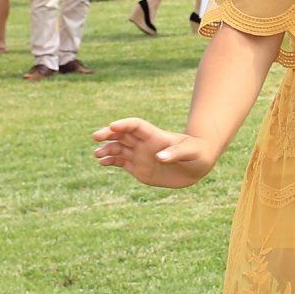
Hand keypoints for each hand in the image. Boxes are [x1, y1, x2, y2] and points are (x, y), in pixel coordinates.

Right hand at [92, 118, 216, 187]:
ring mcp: (140, 155)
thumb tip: (160, 157)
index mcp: (156, 136)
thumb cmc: (198, 154)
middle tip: (96, 137)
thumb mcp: (191, 152)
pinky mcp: (138, 168)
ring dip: (107, 149)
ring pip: (119, 149)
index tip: (113, 126)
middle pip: (122, 135)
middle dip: (109, 134)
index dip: (125, 124)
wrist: (198, 166)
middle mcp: (145, 144)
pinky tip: (102, 162)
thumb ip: (176, 153)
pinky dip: (110, 161)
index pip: (136, 126)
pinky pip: (120, 163)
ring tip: (97, 154)